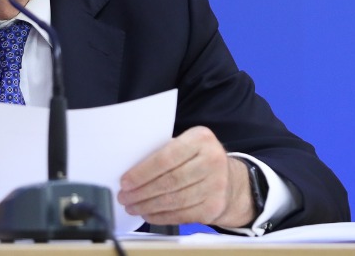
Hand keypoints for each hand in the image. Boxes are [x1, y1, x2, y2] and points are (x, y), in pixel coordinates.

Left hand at [117, 126, 255, 227]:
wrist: (231, 180)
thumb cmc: (198, 159)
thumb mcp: (187, 145)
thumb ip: (164, 152)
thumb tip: (131, 171)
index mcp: (201, 139)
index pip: (166, 157)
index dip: (142, 172)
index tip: (125, 181)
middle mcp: (212, 161)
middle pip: (169, 181)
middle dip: (142, 192)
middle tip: (124, 197)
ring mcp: (216, 185)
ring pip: (174, 200)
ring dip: (148, 206)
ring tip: (133, 207)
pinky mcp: (215, 206)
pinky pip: (182, 215)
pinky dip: (161, 216)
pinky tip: (149, 214)